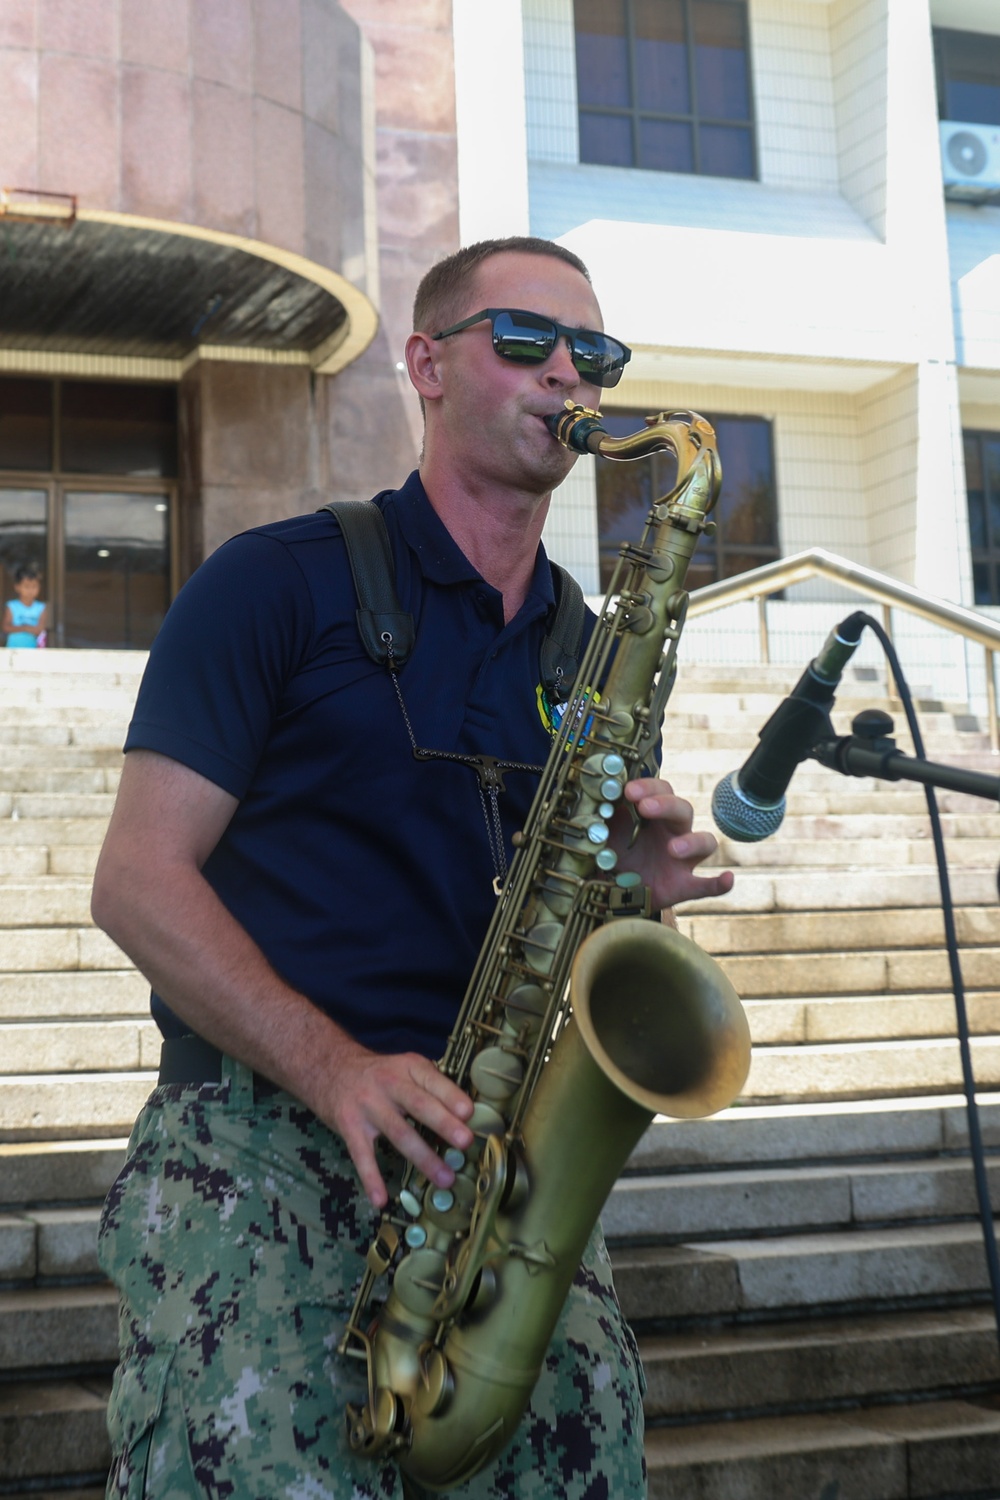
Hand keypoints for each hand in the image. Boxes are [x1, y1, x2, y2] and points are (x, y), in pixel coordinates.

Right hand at [317, 1037, 474, 1209]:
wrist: (329, 1068)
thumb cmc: (378, 1074)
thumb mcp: (405, 1068)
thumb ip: (431, 1088)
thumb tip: (464, 1119)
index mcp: (408, 1068)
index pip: (432, 1081)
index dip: (451, 1096)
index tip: (469, 1113)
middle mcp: (389, 1084)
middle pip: (419, 1105)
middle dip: (443, 1124)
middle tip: (465, 1142)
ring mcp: (368, 1106)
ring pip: (399, 1133)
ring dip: (424, 1158)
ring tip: (445, 1178)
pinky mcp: (349, 1127)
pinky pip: (362, 1156)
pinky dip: (371, 1179)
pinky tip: (381, 1199)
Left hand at [610, 777, 733, 911]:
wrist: (613, 889)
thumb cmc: (614, 852)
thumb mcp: (605, 830)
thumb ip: (602, 813)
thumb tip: (594, 795)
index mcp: (653, 813)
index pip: (661, 790)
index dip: (649, 787)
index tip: (629, 791)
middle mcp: (673, 831)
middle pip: (683, 809)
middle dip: (666, 805)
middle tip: (645, 809)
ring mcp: (683, 859)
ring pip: (704, 842)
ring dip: (692, 842)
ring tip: (672, 849)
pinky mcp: (684, 885)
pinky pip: (707, 884)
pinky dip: (719, 883)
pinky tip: (727, 879)